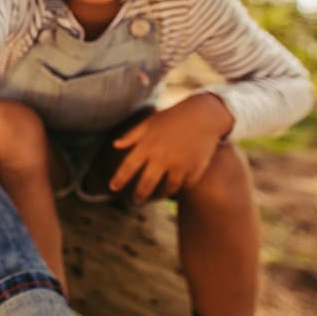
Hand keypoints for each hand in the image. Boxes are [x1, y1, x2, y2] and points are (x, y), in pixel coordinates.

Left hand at [109, 94, 235, 202]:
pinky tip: (178, 186)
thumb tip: (115, 145)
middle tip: (136, 201)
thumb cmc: (173, 117)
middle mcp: (162, 157)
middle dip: (139, 195)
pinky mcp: (196, 168)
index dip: (119, 179)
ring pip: (168, 188)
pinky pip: (186, 185)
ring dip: (162, 193)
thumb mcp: (150, 122)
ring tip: (158, 194)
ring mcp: (180, 164)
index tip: (112, 188)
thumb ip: (132, 135)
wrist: (204, 115)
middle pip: (147, 183)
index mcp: (148, 145)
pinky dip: (182, 187)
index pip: (128, 166)